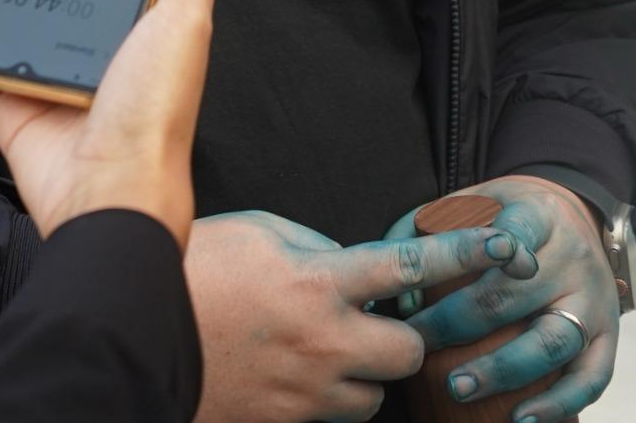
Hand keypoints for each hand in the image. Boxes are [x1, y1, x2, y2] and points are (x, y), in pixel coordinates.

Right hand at [186, 210, 525, 422]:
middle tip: (373, 320)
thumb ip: (315, 248)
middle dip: (401, 337)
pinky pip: (331, 418)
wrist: (131, 334)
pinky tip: (293, 375)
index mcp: (317, 282)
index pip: (409, 267)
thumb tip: (350, 267)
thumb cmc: (192, 270)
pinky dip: (326, 399)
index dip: (463, 253)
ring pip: (373, 396)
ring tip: (321, 350)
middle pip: (408, 352)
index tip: (504, 245)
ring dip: (362, 374)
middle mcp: (323, 343)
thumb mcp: (257, 232)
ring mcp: (305, 393)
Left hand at [396, 176, 621, 419]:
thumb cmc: (507, 217)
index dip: (472, 259)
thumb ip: (426, 228)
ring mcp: (595, 299)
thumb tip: (401, 292)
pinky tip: (521, 420)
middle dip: (458, 326)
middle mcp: (572, 258)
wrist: (576, 216)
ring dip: (503, 370)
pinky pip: (593, 377)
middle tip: (415, 347)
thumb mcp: (471, 200)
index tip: (428, 287)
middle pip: (515, 295)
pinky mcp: (610, 336)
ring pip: (554, 340)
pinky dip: (559, 404)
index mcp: (537, 216)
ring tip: (458, 389)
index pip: (511, 234)